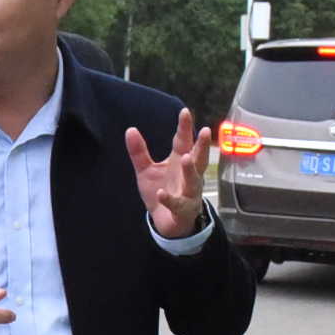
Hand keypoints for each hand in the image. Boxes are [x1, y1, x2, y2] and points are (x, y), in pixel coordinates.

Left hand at [126, 110, 213, 238]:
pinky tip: (162, 193)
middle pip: (197, 158)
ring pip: (193, 181)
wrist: (166, 222)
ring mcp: (189, 193)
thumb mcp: (146, 171)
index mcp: (179, 162)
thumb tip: (130, 129)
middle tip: (205, 131)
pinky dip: (170, 199)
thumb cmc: (161, 190)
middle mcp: (188, 175)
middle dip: (201, 146)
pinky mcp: (183, 210)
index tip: (185, 112)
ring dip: (190, 170)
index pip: (183, 141)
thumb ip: (139, 152)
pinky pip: (178, 204)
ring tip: (186, 158)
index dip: (184, 127)